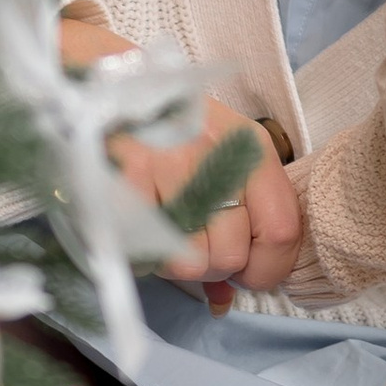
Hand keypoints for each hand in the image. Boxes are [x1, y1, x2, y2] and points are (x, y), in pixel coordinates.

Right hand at [60, 16, 302, 315]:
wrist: (103, 85)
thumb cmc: (168, 128)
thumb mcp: (217, 156)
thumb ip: (237, 221)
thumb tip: (225, 300)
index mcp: (251, 148)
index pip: (282, 230)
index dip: (266, 268)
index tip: (246, 275)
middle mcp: (217, 155)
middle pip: (231, 254)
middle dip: (213, 267)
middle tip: (192, 245)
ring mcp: (171, 166)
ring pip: (190, 261)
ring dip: (176, 263)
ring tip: (162, 231)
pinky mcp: (127, 179)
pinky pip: (148, 251)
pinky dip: (143, 253)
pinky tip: (137, 224)